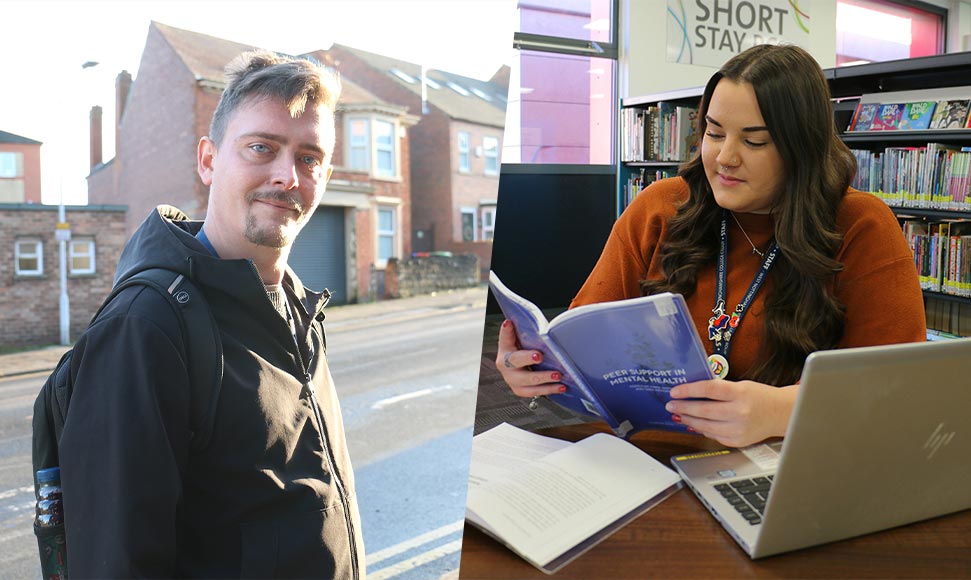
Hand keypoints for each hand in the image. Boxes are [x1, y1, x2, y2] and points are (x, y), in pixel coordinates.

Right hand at [495, 319, 566, 397]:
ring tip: (558, 375)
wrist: (522, 368)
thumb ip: (527, 331)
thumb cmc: (525, 350)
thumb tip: (534, 321)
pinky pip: (534, 392)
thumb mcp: (524, 339)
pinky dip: (549, 390)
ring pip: (526, 381)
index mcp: (505, 348)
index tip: (509, 323)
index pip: (504, 337)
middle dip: (527, 358)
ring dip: (543, 379)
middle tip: (540, 356)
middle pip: (514, 361)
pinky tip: (561, 386)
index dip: (506, 331)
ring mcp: (512, 380)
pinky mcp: (520, 390)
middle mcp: (505, 365)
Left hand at [664, 379, 797, 446]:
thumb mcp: (740, 385)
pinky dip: (701, 429)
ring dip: (688, 419)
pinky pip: (712, 435)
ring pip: (705, 425)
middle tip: (671, 404)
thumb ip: (718, 389)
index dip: (688, 390)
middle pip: (703, 410)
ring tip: (679, 414)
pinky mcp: (737, 441)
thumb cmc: (758, 396)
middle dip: (683, 407)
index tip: (674, 391)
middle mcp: (739, 412)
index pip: (708, 389)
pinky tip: (694, 423)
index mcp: (740, 393)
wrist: (780, 413)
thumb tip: (690, 393)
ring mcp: (738, 429)